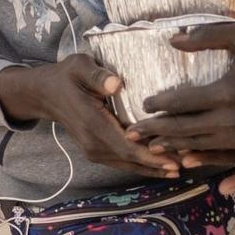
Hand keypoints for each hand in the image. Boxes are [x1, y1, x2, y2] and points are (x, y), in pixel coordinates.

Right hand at [0, 55, 181, 179]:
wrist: (45, 94)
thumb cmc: (66, 76)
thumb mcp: (78, 66)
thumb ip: (97, 75)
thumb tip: (116, 84)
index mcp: (91, 123)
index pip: (125, 145)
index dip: (151, 155)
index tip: (174, 159)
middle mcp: (93, 143)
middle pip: (131, 160)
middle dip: (160, 164)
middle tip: (190, 163)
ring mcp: (93, 150)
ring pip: (128, 165)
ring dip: (154, 167)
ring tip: (182, 167)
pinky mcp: (96, 151)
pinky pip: (122, 162)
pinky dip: (142, 164)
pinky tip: (162, 165)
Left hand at [129, 21, 234, 185]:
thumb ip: (205, 37)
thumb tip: (172, 40)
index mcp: (226, 92)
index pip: (182, 102)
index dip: (160, 104)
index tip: (143, 105)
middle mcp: (233, 119)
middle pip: (186, 128)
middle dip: (156, 131)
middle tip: (133, 134)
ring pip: (201, 144)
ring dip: (175, 145)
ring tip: (154, 147)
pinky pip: (223, 152)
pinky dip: (202, 153)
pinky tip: (188, 156)